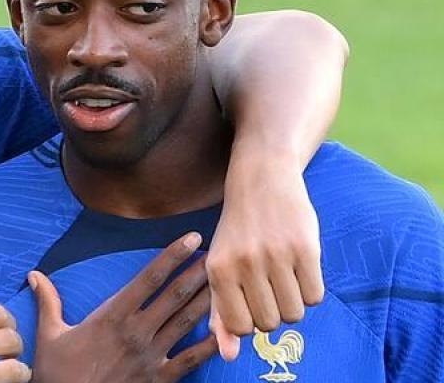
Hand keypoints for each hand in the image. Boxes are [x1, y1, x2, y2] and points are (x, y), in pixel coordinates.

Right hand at [29, 232, 216, 382]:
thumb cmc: (57, 373)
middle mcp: (136, 332)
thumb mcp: (49, 334)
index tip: (190, 238)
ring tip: (224, 281)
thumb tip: (34, 275)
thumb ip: (48, 301)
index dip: (172, 256)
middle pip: (174, 295)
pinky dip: (210, 345)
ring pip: (185, 322)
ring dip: (206, 299)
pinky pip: (191, 360)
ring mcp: (150, 356)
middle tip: (217, 252)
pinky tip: (226, 331)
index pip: (148, 278)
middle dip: (197, 272)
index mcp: (111, 316)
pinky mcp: (158, 379)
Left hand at [207, 149, 323, 359]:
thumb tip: (229, 355)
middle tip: (269, 286)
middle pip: (270, 323)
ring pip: (295, 313)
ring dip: (293, 302)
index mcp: (219, 269)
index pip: (241, 327)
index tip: (250, 302)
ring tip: (284, 277)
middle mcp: (245, 263)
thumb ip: (221, 311)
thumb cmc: (237, 229)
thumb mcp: (219, 265)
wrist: (261, 178)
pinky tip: (299, 268)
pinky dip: (310, 290)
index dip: (250, 321)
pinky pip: (315, 297)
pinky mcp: (306, 247)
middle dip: (272, 312)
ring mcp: (276, 255)